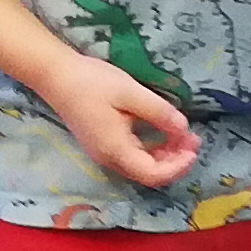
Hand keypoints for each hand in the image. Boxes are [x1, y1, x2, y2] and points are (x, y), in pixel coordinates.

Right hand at [50, 57, 200, 190]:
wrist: (56, 76)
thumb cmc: (91, 83)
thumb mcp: (130, 93)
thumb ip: (159, 112)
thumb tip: (184, 129)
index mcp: (116, 151)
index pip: (154, 174)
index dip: (178, 166)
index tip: (194, 147)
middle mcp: (110, 159)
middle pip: (149, 174)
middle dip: (176, 160)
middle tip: (194, 140)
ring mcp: (104, 153)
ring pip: (142, 166)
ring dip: (165, 155)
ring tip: (183, 136)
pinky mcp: (103, 144)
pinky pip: (133, 156)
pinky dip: (152, 150)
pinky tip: (163, 134)